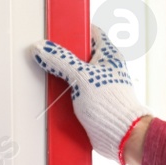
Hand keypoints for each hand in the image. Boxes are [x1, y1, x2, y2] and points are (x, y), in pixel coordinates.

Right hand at [32, 26, 150, 164]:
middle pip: (79, 55)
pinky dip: (64, 94)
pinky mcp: (92, 102)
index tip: (59, 28)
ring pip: (75, 75)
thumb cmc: (113, 105)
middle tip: (48, 54)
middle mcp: (105, 69)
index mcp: (109, 55)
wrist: (122, 136)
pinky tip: (54, 94)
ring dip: (62, 77)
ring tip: (48, 75)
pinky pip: (74, 93)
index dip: (76, 29)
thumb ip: (61, 61)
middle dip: (63, 56)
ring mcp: (99, 86)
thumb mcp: (82, 77)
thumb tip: (43, 48)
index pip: (92, 33)